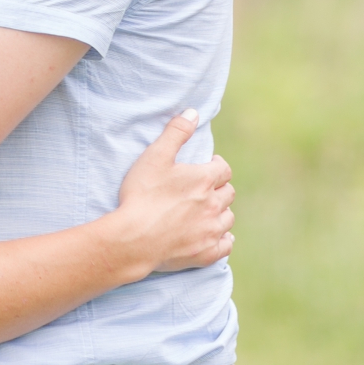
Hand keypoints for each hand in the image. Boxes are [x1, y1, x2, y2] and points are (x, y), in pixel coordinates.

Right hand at [116, 109, 235, 272]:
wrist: (135, 237)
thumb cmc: (142, 194)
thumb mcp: (154, 156)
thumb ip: (176, 132)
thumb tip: (193, 112)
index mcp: (204, 180)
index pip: (223, 170)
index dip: (215, 166)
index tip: (207, 166)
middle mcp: (214, 205)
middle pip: (228, 194)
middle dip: (218, 189)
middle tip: (203, 189)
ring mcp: (211, 230)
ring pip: (228, 219)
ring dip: (220, 213)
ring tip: (206, 211)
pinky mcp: (206, 252)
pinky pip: (225, 246)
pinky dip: (222, 239)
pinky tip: (215, 235)